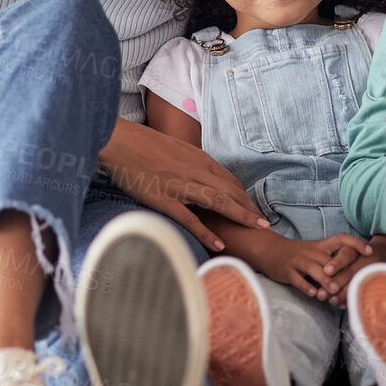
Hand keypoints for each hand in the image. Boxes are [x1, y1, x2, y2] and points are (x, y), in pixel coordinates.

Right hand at [99, 118, 267, 251]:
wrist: (120, 142)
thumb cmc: (143, 145)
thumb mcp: (175, 149)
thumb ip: (190, 162)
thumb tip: (199, 172)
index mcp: (199, 159)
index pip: (230, 180)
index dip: (244, 196)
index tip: (254, 208)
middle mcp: (196, 171)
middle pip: (232, 191)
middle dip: (250, 208)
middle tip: (264, 223)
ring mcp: (182, 186)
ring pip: (220, 202)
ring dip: (241, 216)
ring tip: (257, 230)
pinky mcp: (165, 199)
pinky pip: (191, 219)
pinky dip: (206, 232)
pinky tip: (219, 244)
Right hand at [264, 233, 372, 300]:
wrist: (270, 250)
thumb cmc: (299, 255)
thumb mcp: (316, 252)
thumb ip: (333, 261)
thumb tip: (356, 273)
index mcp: (321, 245)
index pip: (342, 238)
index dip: (356, 243)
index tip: (370, 252)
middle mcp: (311, 251)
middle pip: (329, 259)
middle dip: (341, 271)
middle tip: (353, 283)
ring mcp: (298, 260)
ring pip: (314, 269)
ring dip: (325, 280)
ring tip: (334, 291)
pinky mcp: (287, 270)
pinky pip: (297, 278)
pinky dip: (305, 286)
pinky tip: (313, 294)